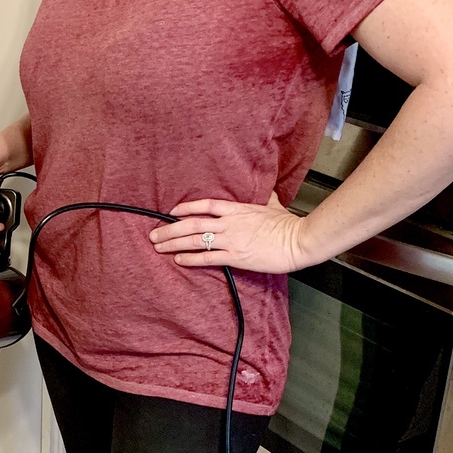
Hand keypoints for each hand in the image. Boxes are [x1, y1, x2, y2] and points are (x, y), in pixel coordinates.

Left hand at [148, 193, 312, 273]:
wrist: (298, 240)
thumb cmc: (288, 224)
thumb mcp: (273, 205)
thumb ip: (265, 198)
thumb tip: (266, 192)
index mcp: (238, 209)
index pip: (205, 205)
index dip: (186, 207)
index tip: (171, 211)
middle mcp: (230, 223)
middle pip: (192, 223)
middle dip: (169, 228)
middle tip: (153, 234)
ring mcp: (231, 240)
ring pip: (195, 240)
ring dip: (174, 243)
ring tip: (158, 247)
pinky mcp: (236, 257)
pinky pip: (207, 258)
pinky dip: (190, 259)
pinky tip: (178, 260)